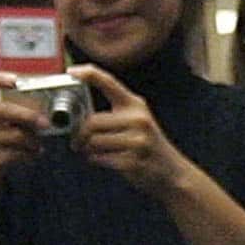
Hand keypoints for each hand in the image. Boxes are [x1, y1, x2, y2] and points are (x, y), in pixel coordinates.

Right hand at [0, 71, 43, 192]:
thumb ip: (13, 121)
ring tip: (38, 146)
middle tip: (46, 123)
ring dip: (32, 141)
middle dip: (29, 115)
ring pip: (14, 134)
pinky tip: (33, 157)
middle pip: (4, 110)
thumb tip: (43, 116)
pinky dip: (29, 155)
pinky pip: (14, 154)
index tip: (16, 81)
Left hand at [69, 64, 186, 194]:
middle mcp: (138, 119)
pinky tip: (106, 160)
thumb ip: (113, 113)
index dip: (88, 74)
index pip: (109, 82)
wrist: (172, 172)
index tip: (72, 72)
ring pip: (93, 142)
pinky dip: (96, 160)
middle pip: (92, 122)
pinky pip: (99, 158)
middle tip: (77, 141)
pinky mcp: (133, 161)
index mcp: (136, 105)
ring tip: (96, 151)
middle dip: (80, 134)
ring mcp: (137, 141)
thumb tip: (76, 115)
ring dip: (88, 149)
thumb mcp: (137, 120)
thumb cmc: (147, 145)